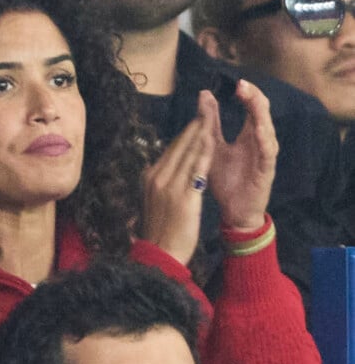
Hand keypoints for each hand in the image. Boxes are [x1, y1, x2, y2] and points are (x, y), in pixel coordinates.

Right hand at [141, 105, 214, 264]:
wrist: (160, 256)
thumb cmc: (160, 232)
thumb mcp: (154, 201)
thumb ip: (160, 182)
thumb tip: (166, 167)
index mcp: (151, 177)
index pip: (171, 149)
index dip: (186, 133)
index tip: (197, 119)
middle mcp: (158, 177)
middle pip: (179, 146)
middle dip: (193, 126)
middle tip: (206, 107)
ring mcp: (169, 187)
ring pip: (187, 153)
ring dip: (199, 133)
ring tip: (210, 116)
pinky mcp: (183, 197)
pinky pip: (196, 170)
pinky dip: (203, 153)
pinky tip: (212, 140)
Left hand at [204, 80, 277, 230]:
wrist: (233, 211)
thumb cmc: (225, 180)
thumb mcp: (213, 147)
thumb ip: (210, 122)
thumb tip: (204, 94)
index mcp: (248, 134)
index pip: (253, 106)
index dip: (247, 93)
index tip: (236, 82)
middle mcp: (260, 142)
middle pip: (262, 113)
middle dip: (254, 97)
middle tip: (242, 84)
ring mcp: (265, 156)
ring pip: (266, 129)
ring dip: (259, 113)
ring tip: (251, 99)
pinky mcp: (266, 171)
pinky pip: (267, 153)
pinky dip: (263, 140)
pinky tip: (258, 129)